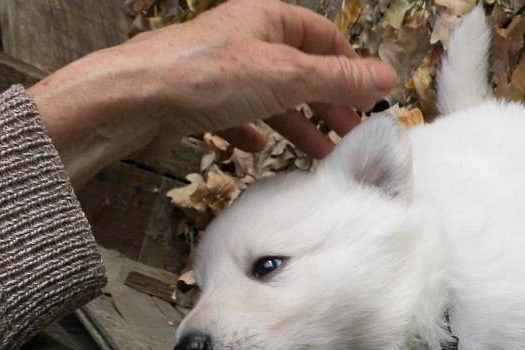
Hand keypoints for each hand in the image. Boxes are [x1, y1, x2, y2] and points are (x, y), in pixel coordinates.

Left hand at [28, 0, 396, 187]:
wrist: (136, 101)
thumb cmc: (209, 77)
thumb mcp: (287, 76)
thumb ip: (339, 80)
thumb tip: (388, 77)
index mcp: (267, 21)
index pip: (323, 38)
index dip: (349, 67)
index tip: (370, 98)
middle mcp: (245, 42)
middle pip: (299, 72)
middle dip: (327, 104)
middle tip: (352, 135)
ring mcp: (221, 74)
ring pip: (271, 100)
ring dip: (298, 126)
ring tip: (321, 154)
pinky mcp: (200, 104)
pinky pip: (237, 117)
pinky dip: (254, 134)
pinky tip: (261, 150)